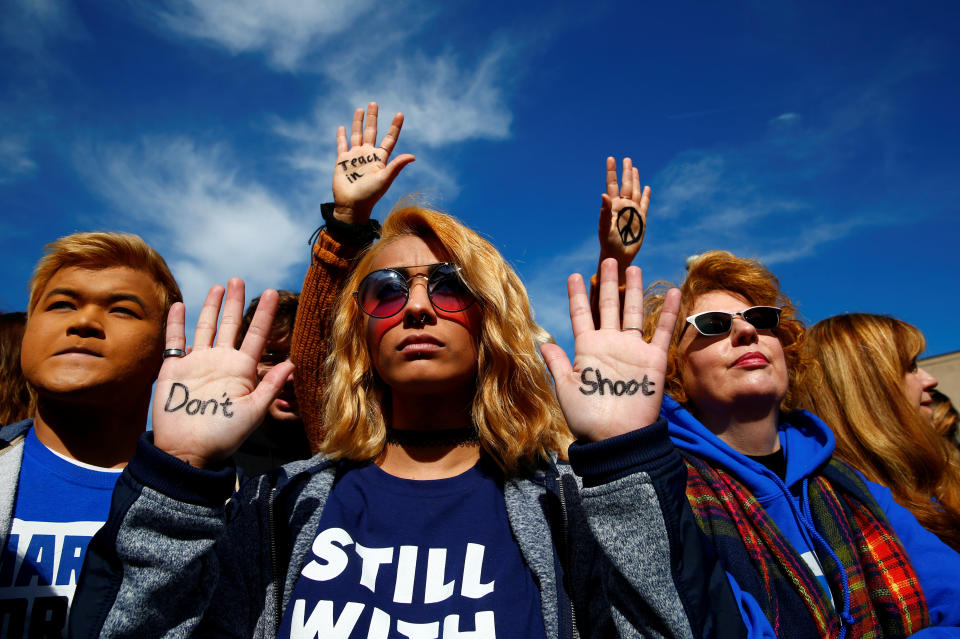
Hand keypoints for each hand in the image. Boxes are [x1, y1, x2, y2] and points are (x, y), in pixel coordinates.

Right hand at [153, 279, 294, 468]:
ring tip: (218, 287)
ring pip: (205, 328)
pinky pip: (175, 341)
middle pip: (230, 325)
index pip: (256, 335)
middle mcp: (221, 362)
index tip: (272, 292)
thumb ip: (270, 387)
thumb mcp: (253, 412)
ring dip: (211, 308)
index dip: (264, 314)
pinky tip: (179, 305)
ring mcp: (197, 364)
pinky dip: (176, 323)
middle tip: (238, 279)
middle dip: (235, 303)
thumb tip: (293, 363)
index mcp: (242, 370)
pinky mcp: (175, 369)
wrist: (188, 451)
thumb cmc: (224, 435)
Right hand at [332, 102, 415, 223]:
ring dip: (358, 122)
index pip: (389, 139)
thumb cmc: (370, 195)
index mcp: (380, 159)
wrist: (352, 206)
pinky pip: (342, 145)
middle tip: (374, 103)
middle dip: (373, 118)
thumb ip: (396, 166)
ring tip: (360, 109)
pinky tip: (342, 127)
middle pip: (372, 132)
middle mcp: (368, 155)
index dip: (395, 127)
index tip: (400, 114)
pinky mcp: (342, 160)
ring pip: (357, 134)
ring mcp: (355, 157)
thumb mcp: (385, 179)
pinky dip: (341, 135)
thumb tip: (412, 156)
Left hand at [541, 258, 678, 441]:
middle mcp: (610, 344)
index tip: (574, 275)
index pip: (581, 314)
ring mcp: (632, 350)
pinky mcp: (653, 360)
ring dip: (634, 291)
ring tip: (633, 267)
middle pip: (609, 306)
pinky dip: (669, 312)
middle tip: (609, 259)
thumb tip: (541, 342)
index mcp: (587, 348)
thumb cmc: (587, 416)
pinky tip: (674, 292)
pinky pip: (663, 331)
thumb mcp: (565, 387)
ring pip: (634, 313)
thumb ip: (557, 362)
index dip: (578, 295)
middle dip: (608, 283)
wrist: (615, 436)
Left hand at [598, 156, 650, 276]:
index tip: (611, 158)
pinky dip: (647, 196)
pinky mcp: (641, 219)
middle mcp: (623, 206)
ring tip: (634, 168)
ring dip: (636, 180)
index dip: (612, 172)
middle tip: (626, 159)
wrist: (618, 255)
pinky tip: (648, 188)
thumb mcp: (605, 227)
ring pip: (636, 192)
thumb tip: (603, 194)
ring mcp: (632, 212)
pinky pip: (645, 205)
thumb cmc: (608, 243)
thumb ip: (604, 211)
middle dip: (626, 172)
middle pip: (626, 185)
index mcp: (613, 206)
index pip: (612, 185)